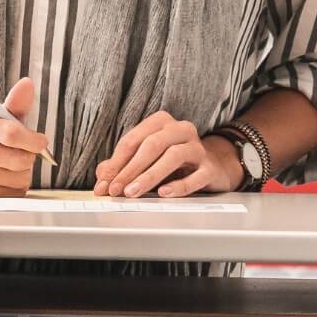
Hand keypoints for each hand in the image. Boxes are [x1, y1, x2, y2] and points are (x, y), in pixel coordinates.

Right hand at [0, 77, 48, 197]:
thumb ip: (15, 103)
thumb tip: (28, 84)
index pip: (9, 133)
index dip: (32, 140)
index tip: (41, 142)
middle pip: (17, 159)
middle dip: (30, 157)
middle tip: (26, 152)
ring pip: (16, 178)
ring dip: (23, 173)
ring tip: (12, 163)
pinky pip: (9, 193)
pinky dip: (14, 186)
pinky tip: (4, 175)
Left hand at [94, 111, 242, 198]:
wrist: (213, 166)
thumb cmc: (175, 161)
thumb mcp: (147, 159)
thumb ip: (123, 165)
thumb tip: (102, 177)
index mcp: (161, 123)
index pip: (133, 140)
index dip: (116, 163)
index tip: (104, 183)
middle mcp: (180, 130)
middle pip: (151, 145)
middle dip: (130, 169)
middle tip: (116, 189)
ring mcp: (197, 148)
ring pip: (173, 156)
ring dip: (149, 175)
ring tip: (133, 192)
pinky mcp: (210, 168)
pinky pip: (196, 176)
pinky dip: (179, 186)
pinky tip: (164, 193)